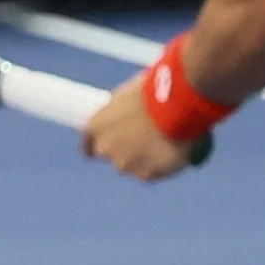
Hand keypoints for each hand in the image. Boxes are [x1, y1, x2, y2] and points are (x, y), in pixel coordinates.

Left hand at [84, 75, 198, 181]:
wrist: (175, 104)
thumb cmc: (154, 91)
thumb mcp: (129, 95)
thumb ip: (122, 112)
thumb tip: (128, 115)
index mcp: (95, 125)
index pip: (89, 144)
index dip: (99, 145)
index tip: (109, 144)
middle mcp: (105, 148)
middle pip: (111, 155)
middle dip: (124, 150)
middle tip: (145, 139)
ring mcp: (125, 163)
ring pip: (133, 166)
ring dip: (144, 159)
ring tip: (164, 142)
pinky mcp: (146, 174)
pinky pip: (153, 172)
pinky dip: (161, 165)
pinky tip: (173, 151)